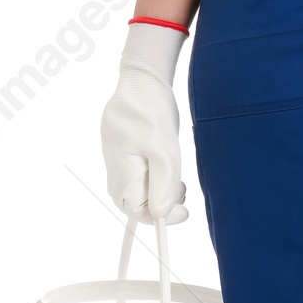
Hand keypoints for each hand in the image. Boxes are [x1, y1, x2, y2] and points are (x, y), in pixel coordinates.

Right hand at [100, 22, 189, 223]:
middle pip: (137, 206)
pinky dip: (157, 179)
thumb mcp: (164, 152)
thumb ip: (162, 186)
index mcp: (123, 176)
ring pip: (140, 192)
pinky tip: (168, 167)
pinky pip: (140, 178)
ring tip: (178, 178)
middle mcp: (116, 175)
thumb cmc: (150, 115)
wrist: (141, 85)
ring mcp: (119, 165)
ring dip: (161, 192)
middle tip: (182, 190)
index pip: (139, 213)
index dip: (163, 218)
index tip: (185, 212)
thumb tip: (160, 215)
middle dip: (162, 205)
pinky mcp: (126, 157)